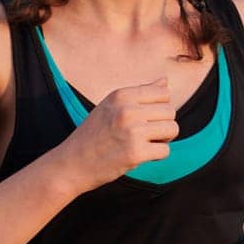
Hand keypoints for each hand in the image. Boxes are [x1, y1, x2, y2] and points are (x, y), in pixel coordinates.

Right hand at [62, 79, 178, 189]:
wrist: (71, 163)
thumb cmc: (93, 134)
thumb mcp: (111, 106)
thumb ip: (140, 93)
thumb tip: (165, 81)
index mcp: (121, 95)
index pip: (163, 92)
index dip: (159, 108)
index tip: (146, 119)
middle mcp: (128, 110)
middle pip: (170, 111)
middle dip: (163, 125)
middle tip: (146, 135)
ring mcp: (132, 131)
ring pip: (172, 129)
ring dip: (163, 140)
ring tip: (145, 144)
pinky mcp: (135, 153)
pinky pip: (165, 151)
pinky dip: (157, 156)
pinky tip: (141, 156)